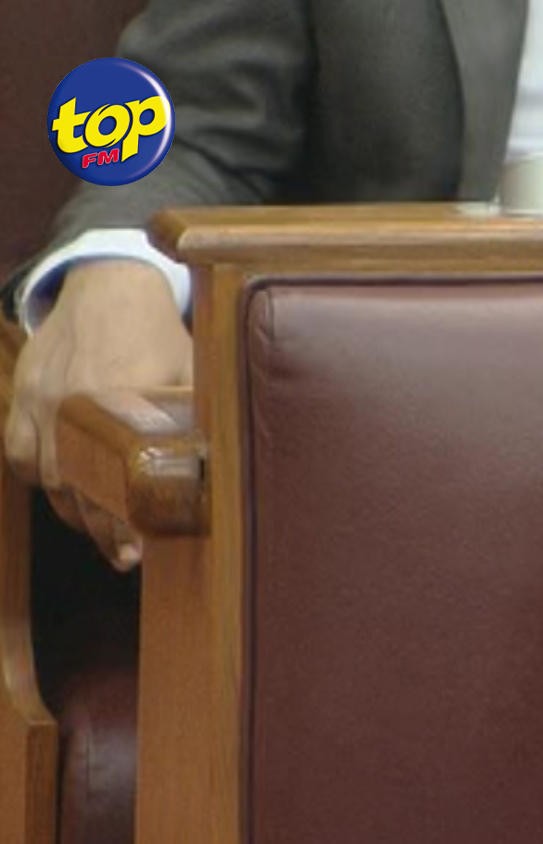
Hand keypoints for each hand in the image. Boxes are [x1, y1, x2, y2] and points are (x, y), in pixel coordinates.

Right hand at [6, 259, 192, 568]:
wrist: (108, 287)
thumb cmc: (161, 337)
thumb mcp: (191, 374)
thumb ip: (194, 422)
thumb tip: (221, 474)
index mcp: (119, 399)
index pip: (114, 477)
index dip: (122, 521)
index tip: (135, 550)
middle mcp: (73, 403)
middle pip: (74, 484)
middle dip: (98, 527)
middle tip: (125, 556)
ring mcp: (41, 399)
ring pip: (45, 475)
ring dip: (71, 508)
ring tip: (100, 530)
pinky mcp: (23, 393)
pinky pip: (21, 453)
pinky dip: (40, 477)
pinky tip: (66, 493)